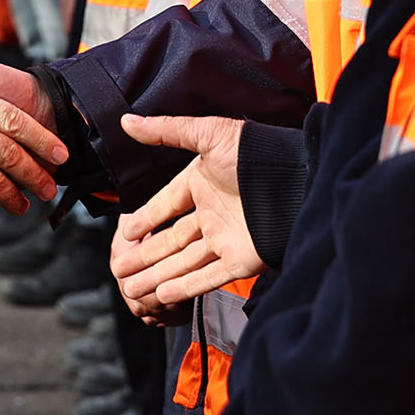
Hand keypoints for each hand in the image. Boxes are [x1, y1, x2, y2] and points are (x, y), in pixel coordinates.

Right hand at [110, 115, 256, 319]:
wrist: (295, 181)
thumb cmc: (254, 153)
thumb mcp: (208, 134)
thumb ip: (167, 130)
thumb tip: (128, 120)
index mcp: (204, 184)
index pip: (167, 205)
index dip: (145, 219)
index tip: (125, 234)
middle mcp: (213, 213)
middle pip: (171, 240)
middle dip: (144, 256)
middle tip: (119, 270)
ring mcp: (226, 238)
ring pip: (184, 262)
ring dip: (157, 275)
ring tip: (130, 288)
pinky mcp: (241, 260)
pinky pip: (208, 277)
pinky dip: (184, 286)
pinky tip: (162, 293)